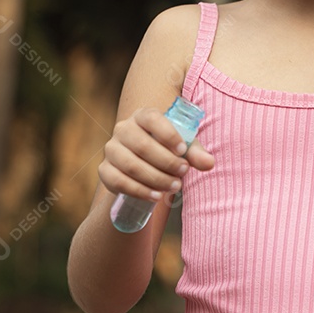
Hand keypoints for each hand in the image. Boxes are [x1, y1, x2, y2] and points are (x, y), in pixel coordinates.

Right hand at [98, 106, 214, 201]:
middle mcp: (123, 129)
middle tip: (183, 172)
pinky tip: (156, 196)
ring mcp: (111, 149)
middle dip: (166, 161)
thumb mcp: (182, 149)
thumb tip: (209, 163)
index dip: (168, 134)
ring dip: (156, 178)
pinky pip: (120, 181)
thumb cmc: (166, 152)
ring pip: (132, 165)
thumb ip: (195, 153)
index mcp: (142, 116)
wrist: (143, 171)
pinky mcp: (105, 170)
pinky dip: (139, 191)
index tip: (183, 151)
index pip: (152, 118)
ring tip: (174, 186)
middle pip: (142, 145)